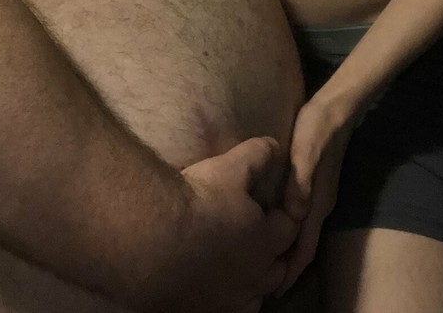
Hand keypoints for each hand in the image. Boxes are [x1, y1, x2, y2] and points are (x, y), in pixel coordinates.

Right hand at [148, 137, 298, 312]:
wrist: (153, 240)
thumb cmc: (196, 202)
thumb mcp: (229, 169)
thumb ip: (257, 156)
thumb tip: (276, 146)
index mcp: (266, 240)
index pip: (290, 228)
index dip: (286, 215)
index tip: (278, 207)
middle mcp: (255, 274)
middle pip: (278, 270)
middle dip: (276, 256)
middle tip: (264, 242)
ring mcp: (230, 297)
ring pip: (255, 297)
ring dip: (254, 284)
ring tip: (241, 272)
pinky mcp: (204, 309)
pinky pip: (224, 311)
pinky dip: (225, 301)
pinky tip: (214, 291)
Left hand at [276, 99, 354, 296]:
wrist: (336, 108)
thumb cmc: (317, 128)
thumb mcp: (306, 152)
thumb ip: (300, 181)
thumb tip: (294, 214)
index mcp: (316, 202)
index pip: (304, 248)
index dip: (291, 272)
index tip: (276, 292)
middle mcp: (319, 206)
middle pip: (303, 248)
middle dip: (287, 270)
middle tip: (264, 288)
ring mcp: (317, 197)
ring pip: (302, 236)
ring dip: (286, 254)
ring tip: (266, 268)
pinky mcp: (312, 188)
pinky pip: (300, 222)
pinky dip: (287, 236)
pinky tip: (272, 233)